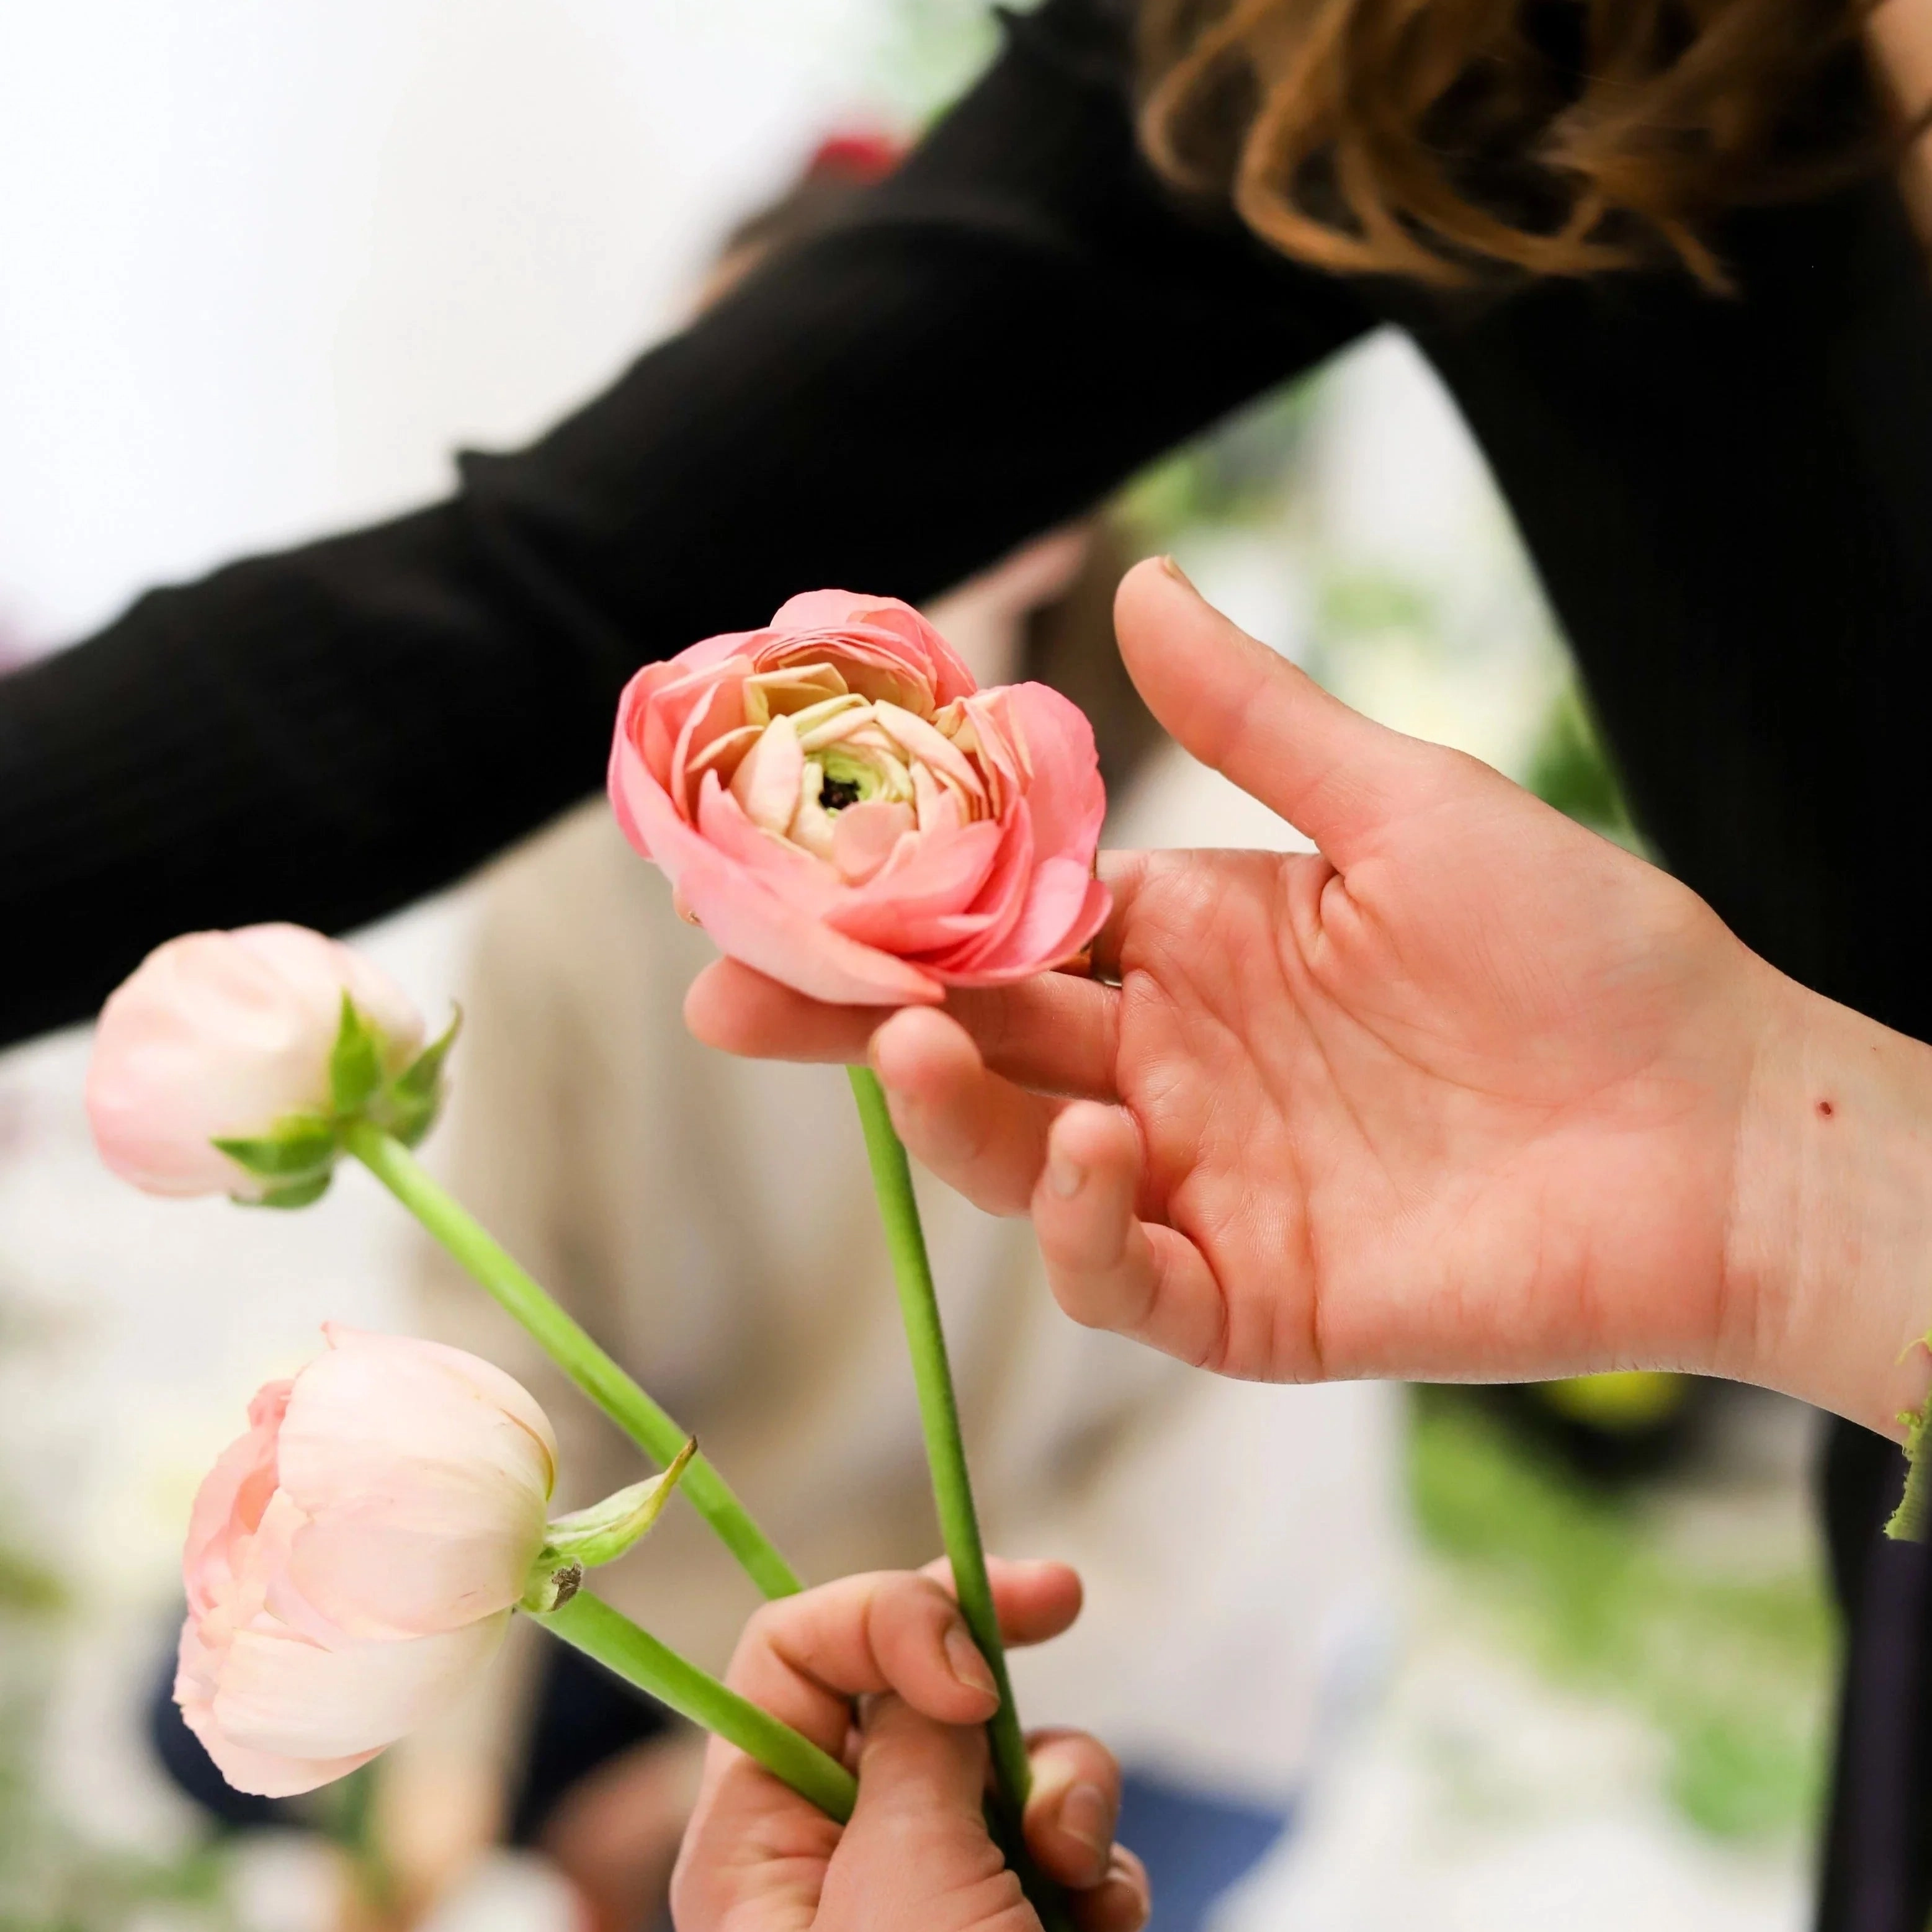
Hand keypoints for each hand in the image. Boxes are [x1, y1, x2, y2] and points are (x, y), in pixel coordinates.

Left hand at [671, 1560, 1148, 1931]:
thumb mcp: (900, 1881)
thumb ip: (914, 1750)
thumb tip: (945, 1668)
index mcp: (758, 1844)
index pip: (789, 1655)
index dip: (880, 1618)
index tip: (968, 1663)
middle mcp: (836, 1857)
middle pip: (906, 1684)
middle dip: (991, 1653)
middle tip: (1059, 1594)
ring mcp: (930, 1891)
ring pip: (1007, 1762)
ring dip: (1066, 1788)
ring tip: (1071, 1867)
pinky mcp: (1011, 1922)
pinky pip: (1064, 1838)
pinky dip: (1097, 1863)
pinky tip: (1100, 1918)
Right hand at [687, 559, 1931, 1434]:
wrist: (1725, 1125)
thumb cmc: (1584, 949)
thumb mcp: (1405, 806)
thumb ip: (1257, 718)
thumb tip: (1146, 578)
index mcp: (1193, 943)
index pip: (1004, 922)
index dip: (895, 904)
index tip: (783, 877)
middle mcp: (1171, 1064)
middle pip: (972, 1043)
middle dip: (844, 1021)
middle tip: (726, 993)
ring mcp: (1198, 1185)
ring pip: (1018, 1159)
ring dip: (947, 1111)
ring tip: (903, 1044)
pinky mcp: (1246, 1296)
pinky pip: (1119, 1274)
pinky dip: (1077, 1223)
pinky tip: (1090, 1147)